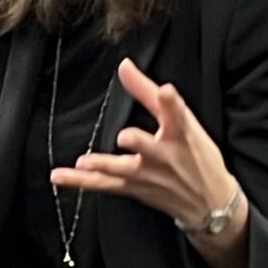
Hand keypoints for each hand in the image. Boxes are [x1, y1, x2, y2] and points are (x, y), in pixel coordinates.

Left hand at [50, 57, 241, 236]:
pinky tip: (58, 176)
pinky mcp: (134, 188)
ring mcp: (148, 174)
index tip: (167, 91)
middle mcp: (164, 155)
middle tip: (125, 137)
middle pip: (150, 147)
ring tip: (84, 163)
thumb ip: (148, 92)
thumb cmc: (195, 155)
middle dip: (139, 142)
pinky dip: (79, 182)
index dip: (172, 103)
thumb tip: (124, 65)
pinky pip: (103, 185)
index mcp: (180, 133)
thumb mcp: (183, 121)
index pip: (178, 114)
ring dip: (105, 166)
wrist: (209, 202)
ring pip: (123, 170)